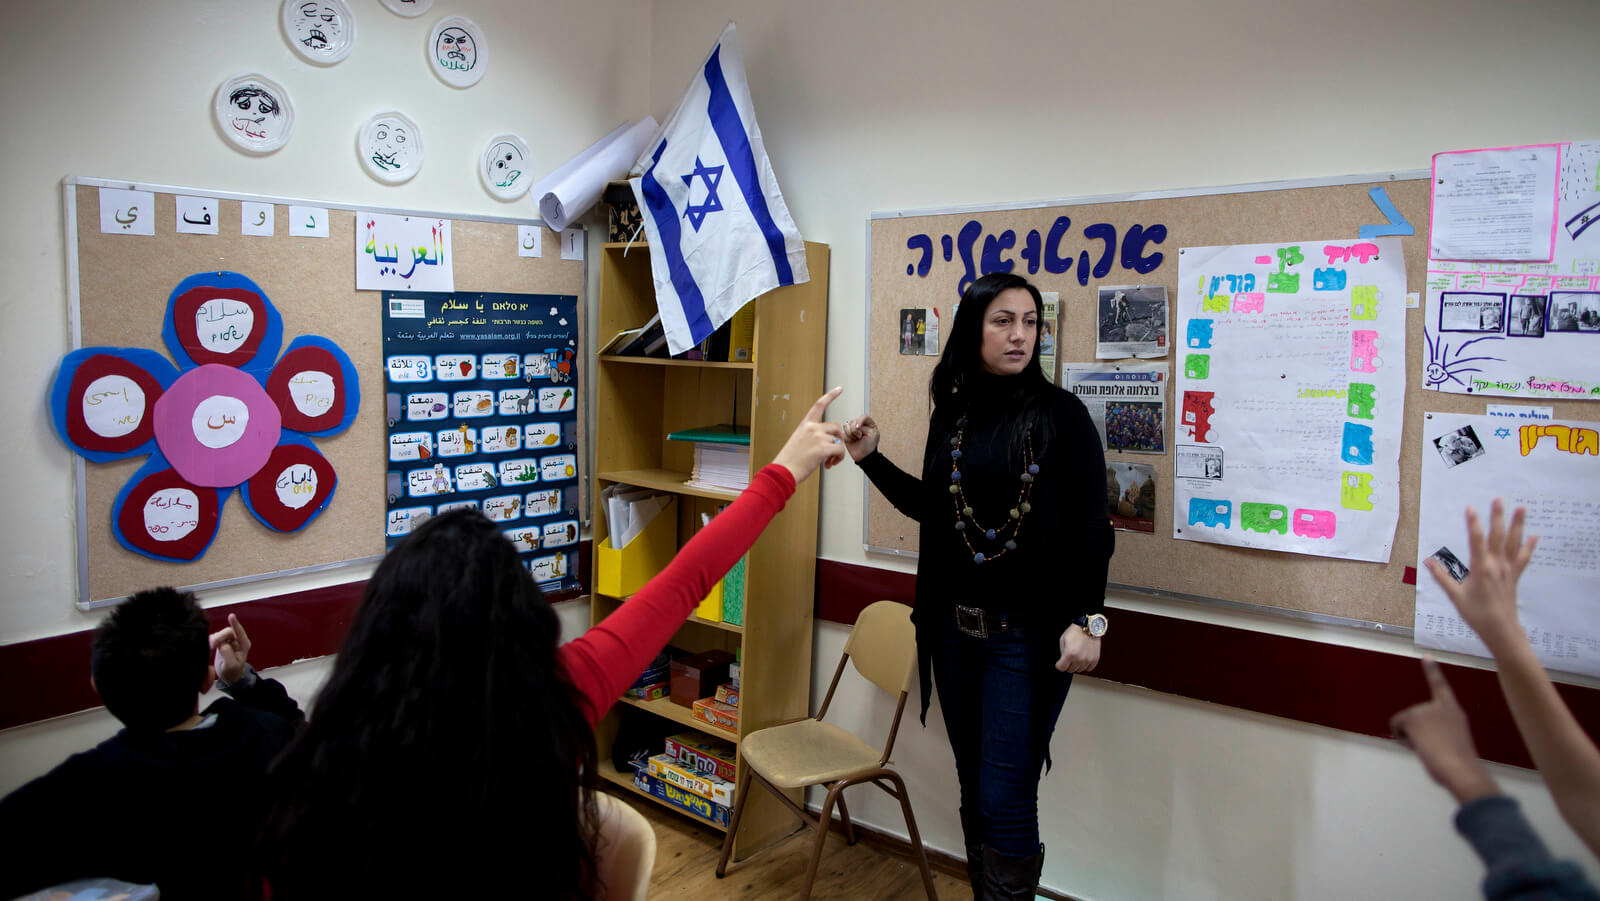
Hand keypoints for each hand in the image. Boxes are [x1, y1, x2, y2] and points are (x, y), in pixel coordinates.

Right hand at [209, 613, 251, 685]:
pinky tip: (211, 649)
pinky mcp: (221, 642)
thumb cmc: (232, 672)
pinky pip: (214, 637)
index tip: (231, 616)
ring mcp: (229, 640)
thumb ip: (228, 654)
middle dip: (220, 637)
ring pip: (220, 634)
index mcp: (244, 645)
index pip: (239, 632)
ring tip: (212, 649)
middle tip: (213, 645)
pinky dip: (211, 642)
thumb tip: (223, 644)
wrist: (228, 676)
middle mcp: (237, 641)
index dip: (235, 623)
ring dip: (215, 640)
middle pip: (228, 631)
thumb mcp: (231, 666)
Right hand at [772, 387, 846, 483]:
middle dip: (838, 439)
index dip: (831, 396)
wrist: (783, 471)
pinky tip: (830, 465)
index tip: (839, 389)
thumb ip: (813, 438)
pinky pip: (840, 450)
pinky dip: (839, 459)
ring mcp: (818, 437)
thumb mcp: (798, 442)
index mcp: (805, 425)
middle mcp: (812, 428)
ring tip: (828, 462)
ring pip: (839, 441)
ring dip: (837, 453)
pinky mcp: (823, 448)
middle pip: (836, 427)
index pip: (819, 405)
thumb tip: (830, 442)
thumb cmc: (789, 461)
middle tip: (833, 453)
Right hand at [841, 415, 880, 462]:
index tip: (859, 428)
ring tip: (856, 439)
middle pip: (853, 421)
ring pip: (847, 426)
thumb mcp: (873, 434)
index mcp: (868, 423)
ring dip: (851, 434)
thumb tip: (855, 425)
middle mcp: (859, 424)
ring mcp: (852, 428)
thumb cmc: (870, 446)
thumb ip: (865, 426)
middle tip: (860, 437)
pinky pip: (843, 432)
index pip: (863, 416)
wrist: (863, 456)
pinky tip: (852, 440)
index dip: (859, 421)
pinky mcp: (846, 433)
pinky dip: (847, 437)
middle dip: (856, 431)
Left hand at [1055, 625, 1100, 672]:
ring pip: (1079, 670)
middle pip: (1070, 670)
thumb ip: (1062, 653)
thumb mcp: (1063, 640)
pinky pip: (1088, 669)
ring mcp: (1088, 660)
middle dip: (1068, 664)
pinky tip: (1084, 659)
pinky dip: (1085, 665)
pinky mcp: (1095, 659)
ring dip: (1077, 665)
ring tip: (1077, 656)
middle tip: (1069, 657)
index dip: (1059, 665)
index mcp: (1069, 654)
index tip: (1060, 662)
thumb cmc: (1075, 632)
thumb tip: (1063, 661)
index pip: (1061, 668)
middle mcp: (1079, 659)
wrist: (1088, 627)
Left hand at [1390, 656, 1498, 804]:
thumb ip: (1439, 733)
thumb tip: (1420, 741)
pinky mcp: (1413, 717)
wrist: (1461, 769)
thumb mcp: (1453, 742)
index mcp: (1454, 711)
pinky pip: (1396, 728)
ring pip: (1405, 724)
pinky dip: (1402, 739)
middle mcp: (1440, 706)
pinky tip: (1419, 746)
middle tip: (1434, 748)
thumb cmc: (1459, 764)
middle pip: (1414, 717)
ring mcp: (1426, 709)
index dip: (1432, 670)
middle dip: (1417, 733)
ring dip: (1412, 739)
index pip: (1441, 686)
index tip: (1426, 655)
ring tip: (1431, 749)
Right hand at [1424, 499, 1537, 653]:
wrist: (1501, 630)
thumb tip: (1427, 561)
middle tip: (1499, 499)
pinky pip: (1523, 558)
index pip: (1476, 540)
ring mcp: (1508, 570)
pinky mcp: (1515, 576)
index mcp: (1481, 568)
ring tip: (1521, 508)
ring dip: (1518, 525)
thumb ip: (1442, 577)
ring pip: (1514, 543)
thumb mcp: (1455, 596)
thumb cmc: (1477, 614)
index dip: (1472, 523)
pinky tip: (1535, 536)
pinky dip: (1529, 547)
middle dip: (1498, 517)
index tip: (1470, 508)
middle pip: (1498, 536)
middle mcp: (1497, 565)